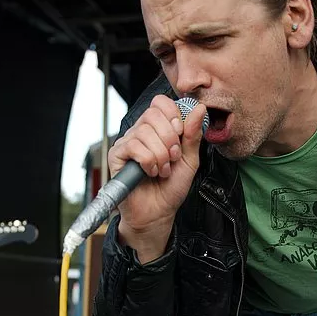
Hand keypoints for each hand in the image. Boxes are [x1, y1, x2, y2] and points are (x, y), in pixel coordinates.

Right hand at [109, 95, 206, 237]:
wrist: (158, 212)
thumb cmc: (171, 188)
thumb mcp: (190, 160)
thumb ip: (193, 135)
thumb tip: (199, 108)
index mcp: (158, 129)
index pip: (160, 103)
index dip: (173, 114)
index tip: (180, 134)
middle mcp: (140, 132)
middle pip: (153, 114)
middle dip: (169, 138)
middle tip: (172, 158)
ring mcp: (127, 143)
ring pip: (144, 132)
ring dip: (160, 154)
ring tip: (163, 170)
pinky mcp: (117, 156)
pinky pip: (134, 147)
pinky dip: (148, 161)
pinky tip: (150, 172)